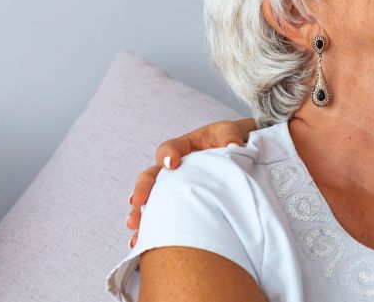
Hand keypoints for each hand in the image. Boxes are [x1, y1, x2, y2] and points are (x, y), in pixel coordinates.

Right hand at [125, 118, 255, 246]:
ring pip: (152, 198)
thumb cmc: (229, 138)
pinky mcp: (178, 202)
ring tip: (135, 226)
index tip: (170, 164)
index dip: (167, 155)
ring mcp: (173, 186)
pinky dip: (151, 227)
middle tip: (137, 201)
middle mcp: (173, 168)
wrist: (237, 149)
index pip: (169, 148)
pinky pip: (161, 215)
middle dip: (144, 188)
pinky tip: (141, 241)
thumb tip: (231, 145)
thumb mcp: (230, 132)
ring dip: (141, 212)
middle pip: (152, 175)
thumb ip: (229, 135)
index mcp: (183, 147)